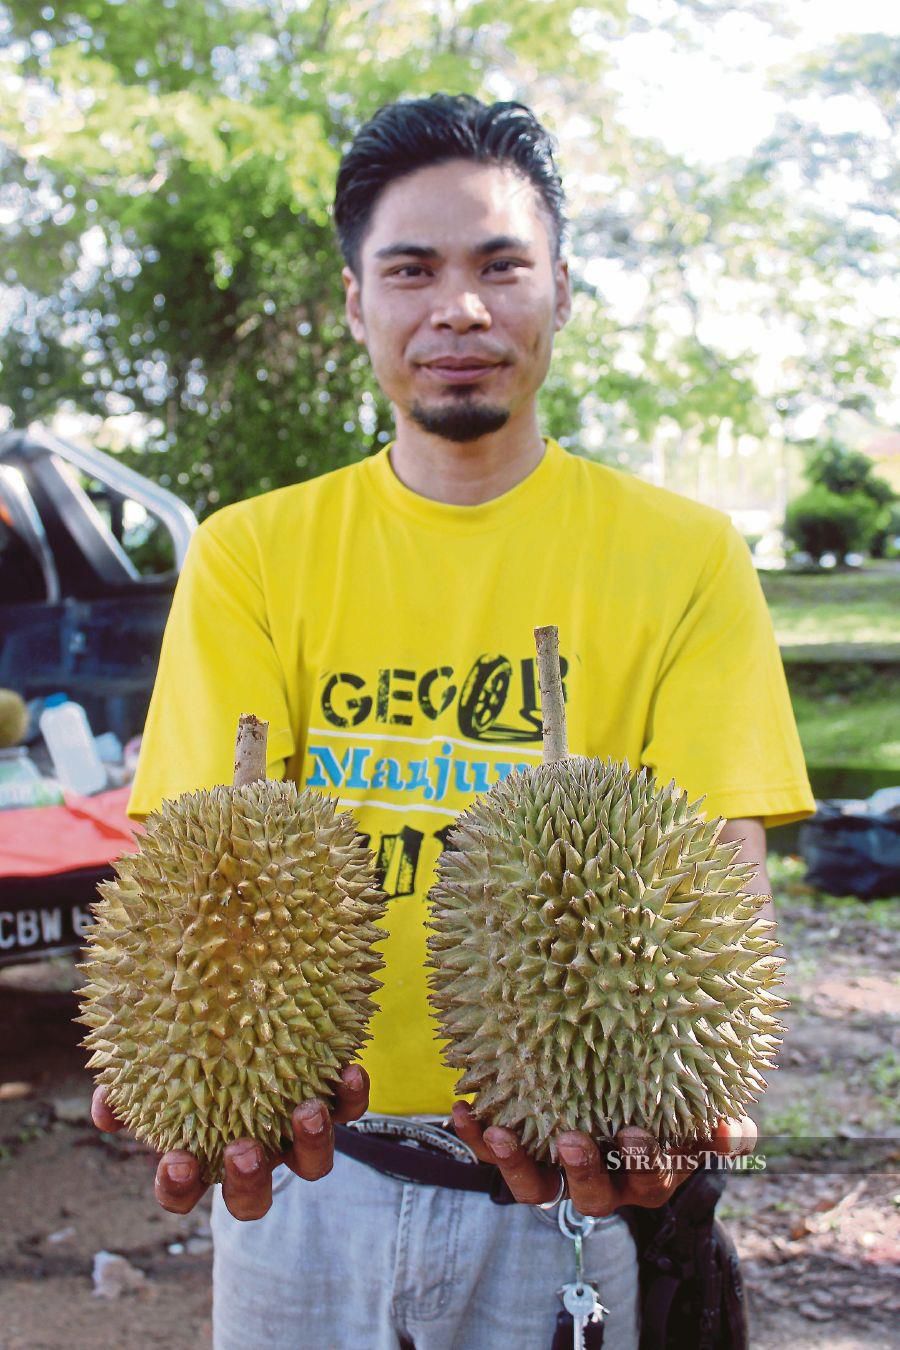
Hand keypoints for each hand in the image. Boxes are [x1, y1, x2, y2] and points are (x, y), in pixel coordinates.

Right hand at [90, 1064, 370, 1220]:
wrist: (254, 1004)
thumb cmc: (193, 1041)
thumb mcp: (156, 1054)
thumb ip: (128, 1078)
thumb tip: (105, 1106)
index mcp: (202, 1149)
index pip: (183, 1190)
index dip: (178, 1187)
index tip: (175, 1162)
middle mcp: (252, 1152)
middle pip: (252, 1197)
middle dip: (248, 1181)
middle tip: (243, 1149)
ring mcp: (292, 1133)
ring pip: (309, 1164)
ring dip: (310, 1144)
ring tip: (305, 1110)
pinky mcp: (332, 1103)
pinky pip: (347, 1111)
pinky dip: (350, 1097)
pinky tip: (348, 1070)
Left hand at [451, 1102, 757, 1214]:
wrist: (621, 1096)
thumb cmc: (670, 1109)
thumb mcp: (703, 1119)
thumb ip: (723, 1128)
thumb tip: (730, 1128)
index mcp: (646, 1175)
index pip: (648, 1181)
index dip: (644, 1164)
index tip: (638, 1133)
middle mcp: (600, 1182)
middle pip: (590, 1196)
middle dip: (582, 1170)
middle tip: (573, 1139)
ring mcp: (557, 1171)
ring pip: (535, 1187)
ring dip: (515, 1163)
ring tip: (501, 1131)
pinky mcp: (519, 1152)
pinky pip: (493, 1156)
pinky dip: (475, 1139)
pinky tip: (463, 1110)